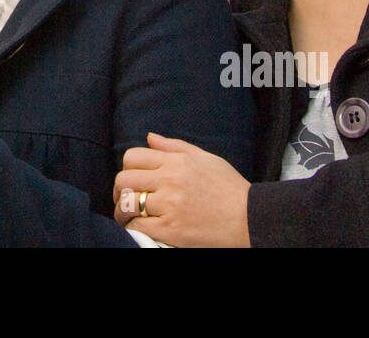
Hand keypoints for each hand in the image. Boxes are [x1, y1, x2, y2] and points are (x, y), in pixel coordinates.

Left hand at [112, 133, 251, 247]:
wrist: (249, 219)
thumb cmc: (229, 188)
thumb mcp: (206, 158)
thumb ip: (174, 147)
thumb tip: (149, 138)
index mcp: (176, 162)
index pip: (132, 157)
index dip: (127, 167)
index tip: (131, 178)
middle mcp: (170, 181)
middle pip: (124, 179)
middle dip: (119, 189)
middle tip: (124, 197)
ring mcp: (169, 206)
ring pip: (127, 204)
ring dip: (122, 211)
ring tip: (127, 215)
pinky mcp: (171, 230)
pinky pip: (138, 226)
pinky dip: (134, 227)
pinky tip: (139, 227)